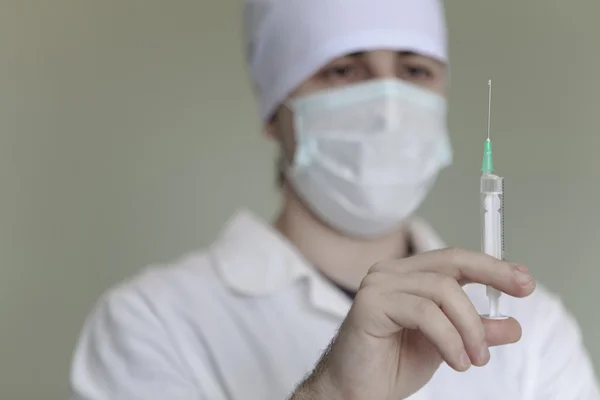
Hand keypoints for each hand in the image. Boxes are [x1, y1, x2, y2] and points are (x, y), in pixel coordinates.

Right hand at [292, 247, 535, 399]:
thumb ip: (473, 331)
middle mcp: (390, 273)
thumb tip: (511, 325)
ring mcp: (377, 284)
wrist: (355, 392)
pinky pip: (424, 313)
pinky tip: (456, 361)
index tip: (523, 281)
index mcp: (406, 276)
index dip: (491, 266)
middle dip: (491, 280)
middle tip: (512, 319)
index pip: (454, 259)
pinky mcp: (369, 303)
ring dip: (469, 328)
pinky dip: (449, 338)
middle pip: (450, 264)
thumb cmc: (391, 365)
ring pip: (442, 290)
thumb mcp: (447, 346)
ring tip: (475, 359)